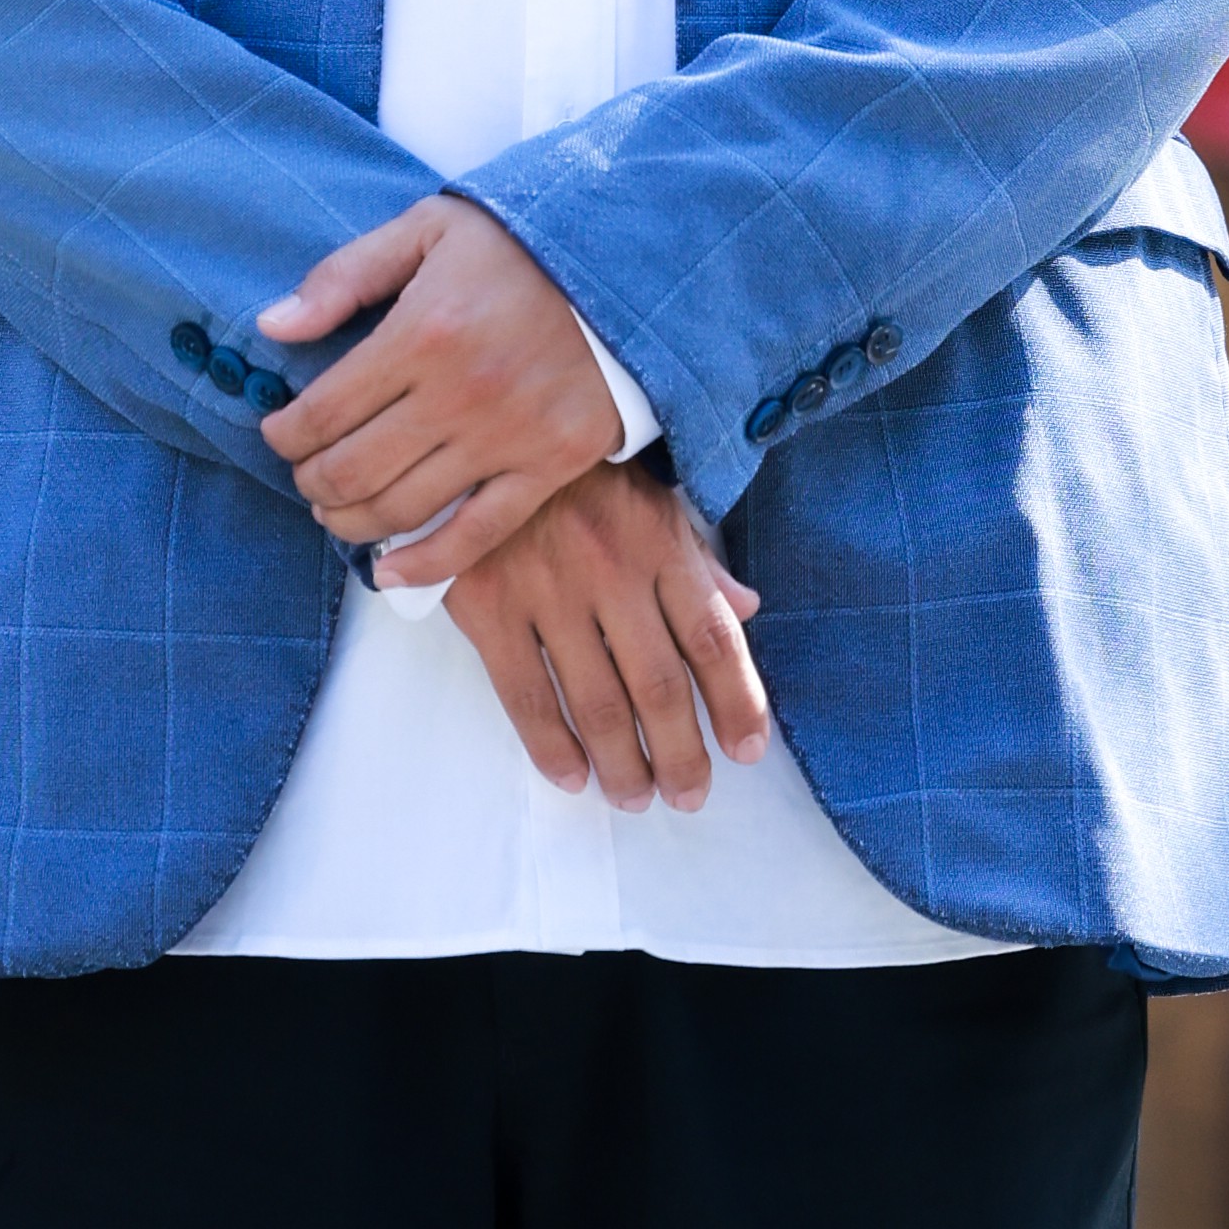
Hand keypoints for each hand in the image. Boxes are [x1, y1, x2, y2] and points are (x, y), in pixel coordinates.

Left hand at [258, 194, 620, 585]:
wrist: (631, 264)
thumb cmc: (520, 244)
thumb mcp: (426, 229)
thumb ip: (344, 276)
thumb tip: (272, 326)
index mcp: (422, 332)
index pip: (323, 411)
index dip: (285, 433)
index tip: (279, 432)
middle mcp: (459, 395)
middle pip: (353, 469)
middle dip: (311, 481)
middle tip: (306, 475)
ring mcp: (507, 438)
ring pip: (402, 510)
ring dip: (351, 521)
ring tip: (337, 509)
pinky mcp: (550, 466)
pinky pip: (477, 535)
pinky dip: (425, 564)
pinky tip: (389, 571)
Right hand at [448, 466, 771, 812]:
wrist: (480, 431)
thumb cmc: (576, 471)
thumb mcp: (649, 496)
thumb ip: (697, 556)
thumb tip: (748, 608)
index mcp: (658, 540)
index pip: (713, 637)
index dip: (736, 702)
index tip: (748, 750)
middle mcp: (610, 569)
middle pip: (659, 685)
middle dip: (680, 753)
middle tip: (689, 795)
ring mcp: (547, 589)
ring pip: (596, 701)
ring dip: (621, 763)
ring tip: (634, 797)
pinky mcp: (489, 605)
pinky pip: (526, 694)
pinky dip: (551, 746)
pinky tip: (572, 775)